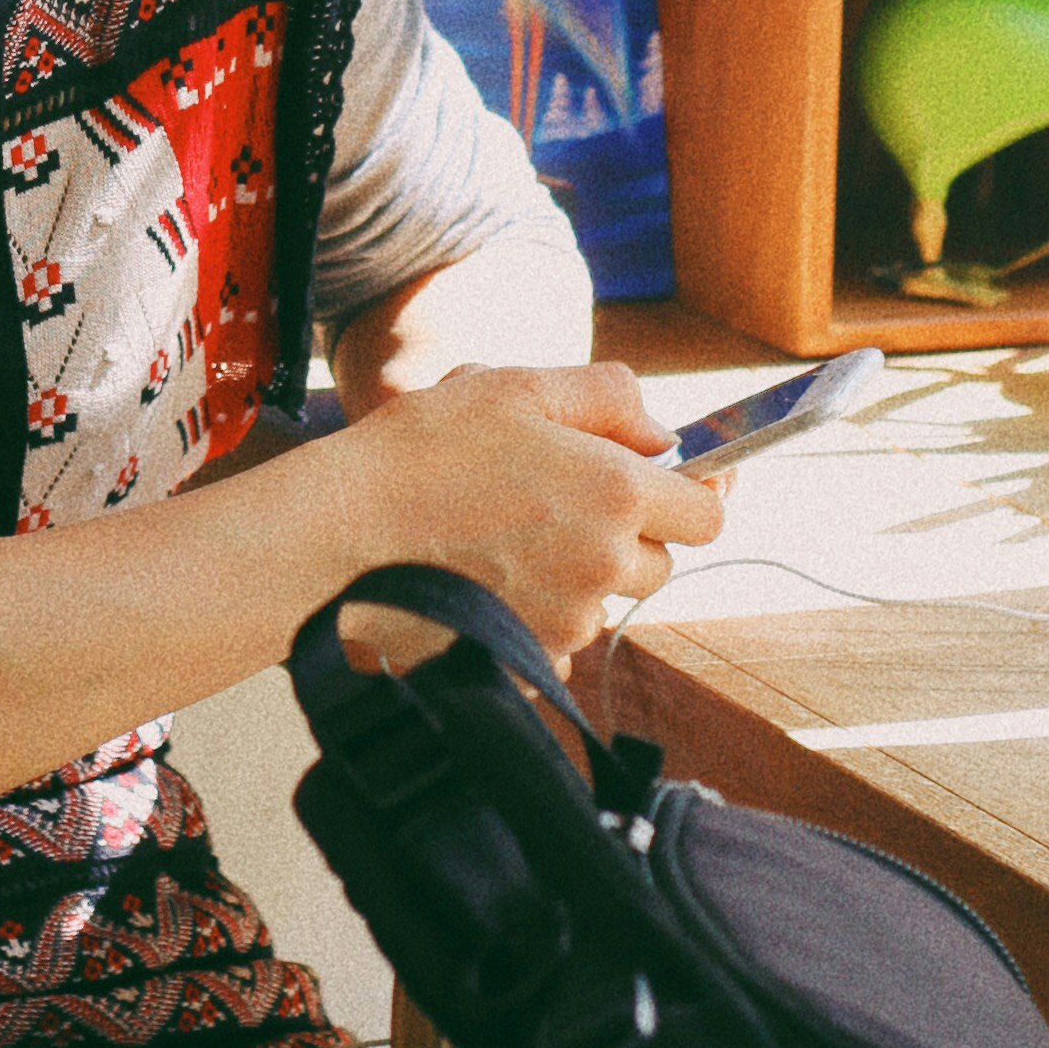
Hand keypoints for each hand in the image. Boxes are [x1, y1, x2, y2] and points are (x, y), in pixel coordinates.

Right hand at [336, 358, 722, 668]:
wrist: (341, 537)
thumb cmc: (421, 451)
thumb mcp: (517, 386)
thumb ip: (608, 398)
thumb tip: (663, 434)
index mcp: (614, 491)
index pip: (708, 512)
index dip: (692, 494)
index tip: (665, 483)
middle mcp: (603, 564)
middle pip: (659, 561)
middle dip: (627, 534)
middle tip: (558, 502)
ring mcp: (568, 621)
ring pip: (606, 602)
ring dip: (578, 574)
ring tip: (503, 537)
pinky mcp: (530, 661)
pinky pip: (560, 640)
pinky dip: (537, 615)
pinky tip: (485, 580)